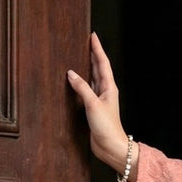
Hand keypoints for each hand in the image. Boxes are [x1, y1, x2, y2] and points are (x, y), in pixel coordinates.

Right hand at [66, 32, 130, 173]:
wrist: (111, 147)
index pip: (102, 63)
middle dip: (92, 54)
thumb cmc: (107, 127)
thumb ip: (82, 88)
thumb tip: (71, 73)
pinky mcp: (93, 108)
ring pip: (92, 78)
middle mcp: (106, 91)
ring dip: (87, 67)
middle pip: (98, 68)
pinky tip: (75, 79)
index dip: (97, 48)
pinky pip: (86, 90)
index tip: (93, 35)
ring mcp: (100, 99)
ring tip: (80, 55)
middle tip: (85, 41)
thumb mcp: (93, 104)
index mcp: (109, 87)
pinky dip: (81, 82)